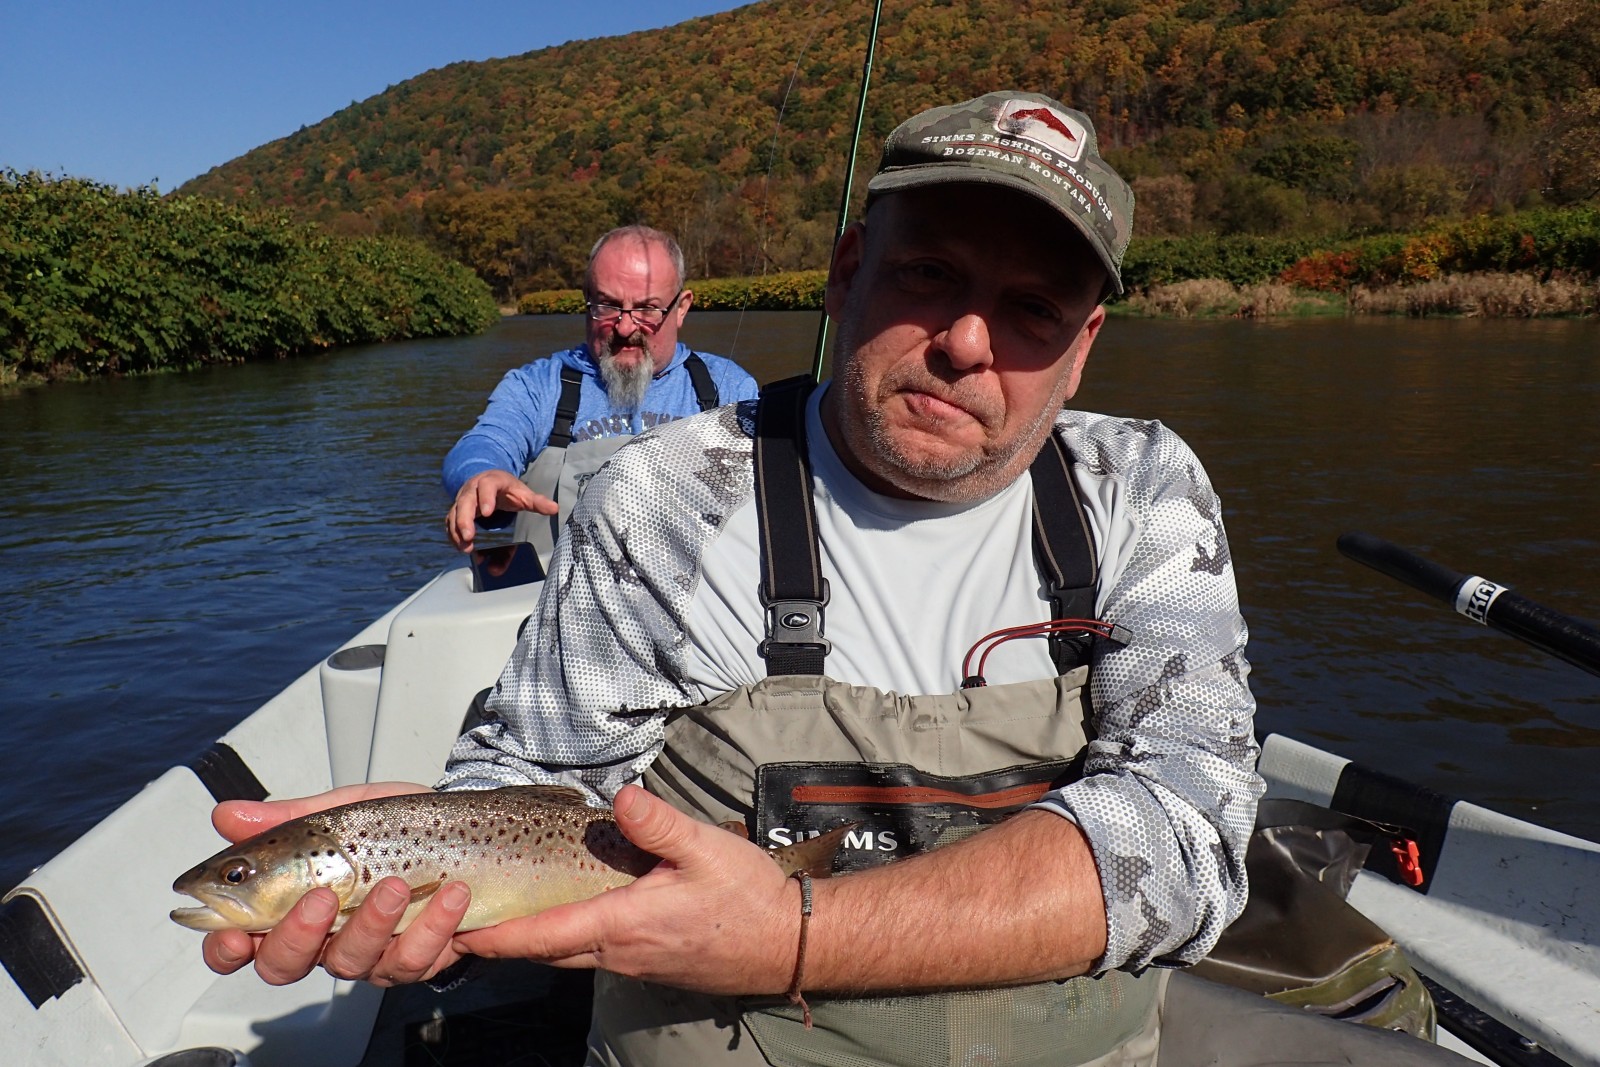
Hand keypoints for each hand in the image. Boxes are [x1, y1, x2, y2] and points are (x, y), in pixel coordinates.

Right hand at [199, 782, 472, 986]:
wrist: (480, 828)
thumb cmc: (402, 826)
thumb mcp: (344, 812)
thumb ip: (287, 819)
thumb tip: (228, 816)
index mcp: (296, 903)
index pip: (244, 941)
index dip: (226, 948)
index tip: (234, 934)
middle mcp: (328, 936)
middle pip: (285, 966)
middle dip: (296, 937)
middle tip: (321, 898)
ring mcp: (373, 951)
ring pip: (352, 963)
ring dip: (372, 924)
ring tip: (396, 885)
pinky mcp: (421, 957)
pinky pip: (416, 958)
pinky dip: (434, 923)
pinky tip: (451, 893)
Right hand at [446, 469, 557, 551]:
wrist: (489, 480)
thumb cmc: (507, 489)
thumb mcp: (523, 493)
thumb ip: (537, 501)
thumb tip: (554, 508)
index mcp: (491, 481)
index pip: (486, 486)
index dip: (485, 498)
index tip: (486, 513)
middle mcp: (473, 489)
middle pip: (465, 502)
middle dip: (464, 520)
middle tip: (469, 537)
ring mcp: (462, 500)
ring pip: (454, 513)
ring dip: (457, 531)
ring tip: (465, 548)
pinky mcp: (457, 511)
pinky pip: (450, 522)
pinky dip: (453, 535)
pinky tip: (460, 546)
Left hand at [451, 785, 799, 995]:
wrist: (786, 942)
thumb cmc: (748, 898)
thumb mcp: (705, 848)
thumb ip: (660, 823)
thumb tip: (622, 796)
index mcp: (623, 923)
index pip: (543, 935)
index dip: (496, 936)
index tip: (457, 933)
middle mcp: (620, 951)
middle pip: (545, 952)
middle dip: (501, 943)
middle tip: (459, 927)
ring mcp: (633, 963)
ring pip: (568, 956)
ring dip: (532, 942)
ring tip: (499, 921)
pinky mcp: (649, 964)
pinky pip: (593, 956)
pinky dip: (564, 942)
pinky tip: (565, 919)